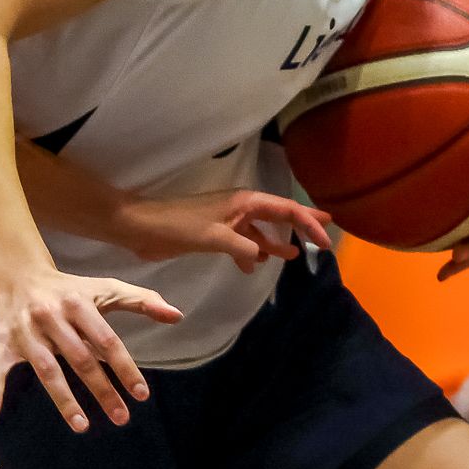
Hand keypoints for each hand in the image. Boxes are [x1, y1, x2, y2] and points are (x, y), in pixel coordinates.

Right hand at [0, 268, 182, 429]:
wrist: (17, 275)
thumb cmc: (70, 288)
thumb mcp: (106, 288)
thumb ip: (142, 301)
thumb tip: (177, 316)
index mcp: (79, 304)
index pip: (107, 341)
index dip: (125, 368)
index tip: (142, 395)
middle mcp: (52, 317)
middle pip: (80, 360)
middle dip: (102, 391)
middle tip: (121, 418)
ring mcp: (25, 332)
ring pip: (45, 369)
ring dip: (63, 400)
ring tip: (82, 427)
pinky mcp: (0, 342)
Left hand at [108, 189, 334, 274]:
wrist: (142, 227)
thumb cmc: (178, 226)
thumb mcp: (215, 238)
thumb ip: (244, 247)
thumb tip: (263, 256)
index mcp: (245, 202)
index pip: (286, 210)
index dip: (309, 224)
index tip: (325, 241)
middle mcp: (241, 207)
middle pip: (279, 215)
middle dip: (301, 224)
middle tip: (326, 231)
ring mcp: (229, 220)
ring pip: (261, 231)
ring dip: (276, 242)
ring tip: (294, 255)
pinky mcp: (216, 234)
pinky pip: (244, 242)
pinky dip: (253, 253)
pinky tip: (255, 267)